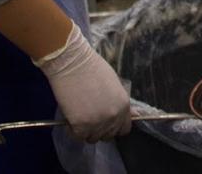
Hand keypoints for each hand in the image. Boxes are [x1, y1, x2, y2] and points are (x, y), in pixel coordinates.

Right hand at [35, 23, 131, 141]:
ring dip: (86, 130)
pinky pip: (78, 136)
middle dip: (99, 129)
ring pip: (92, 138)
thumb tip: (131, 114)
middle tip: (89, 117)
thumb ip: (119, 102)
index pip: (124, 129)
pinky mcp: (81, 126)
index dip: (113, 126)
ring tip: (79, 115)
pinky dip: (73, 130)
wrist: (72, 63)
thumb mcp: (114, 84)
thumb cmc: (92, 68)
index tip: (105, 122)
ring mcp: (97, 123)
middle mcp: (113, 117)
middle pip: (108, 135)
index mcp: (124, 106)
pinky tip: (71, 117)